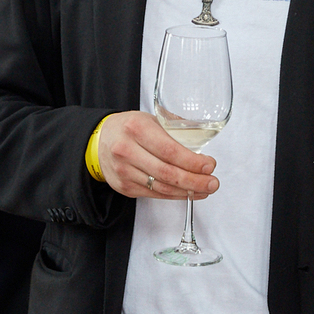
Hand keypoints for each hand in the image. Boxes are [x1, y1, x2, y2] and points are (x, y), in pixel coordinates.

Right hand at [92, 111, 218, 200]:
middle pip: (168, 173)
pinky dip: (174, 195)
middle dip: (195, 181)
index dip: (193, 162)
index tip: (209, 165)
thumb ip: (174, 128)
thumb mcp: (150, 119)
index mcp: (136, 128)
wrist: (100, 140)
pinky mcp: (124, 187)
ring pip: (162, 187)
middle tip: (213, 182)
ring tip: (205, 189)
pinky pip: (154, 194)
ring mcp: (123, 171)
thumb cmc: (129, 128)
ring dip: (187, 191)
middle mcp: (126, 150)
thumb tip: (203, 139)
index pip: (170, 151)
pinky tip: (187, 192)